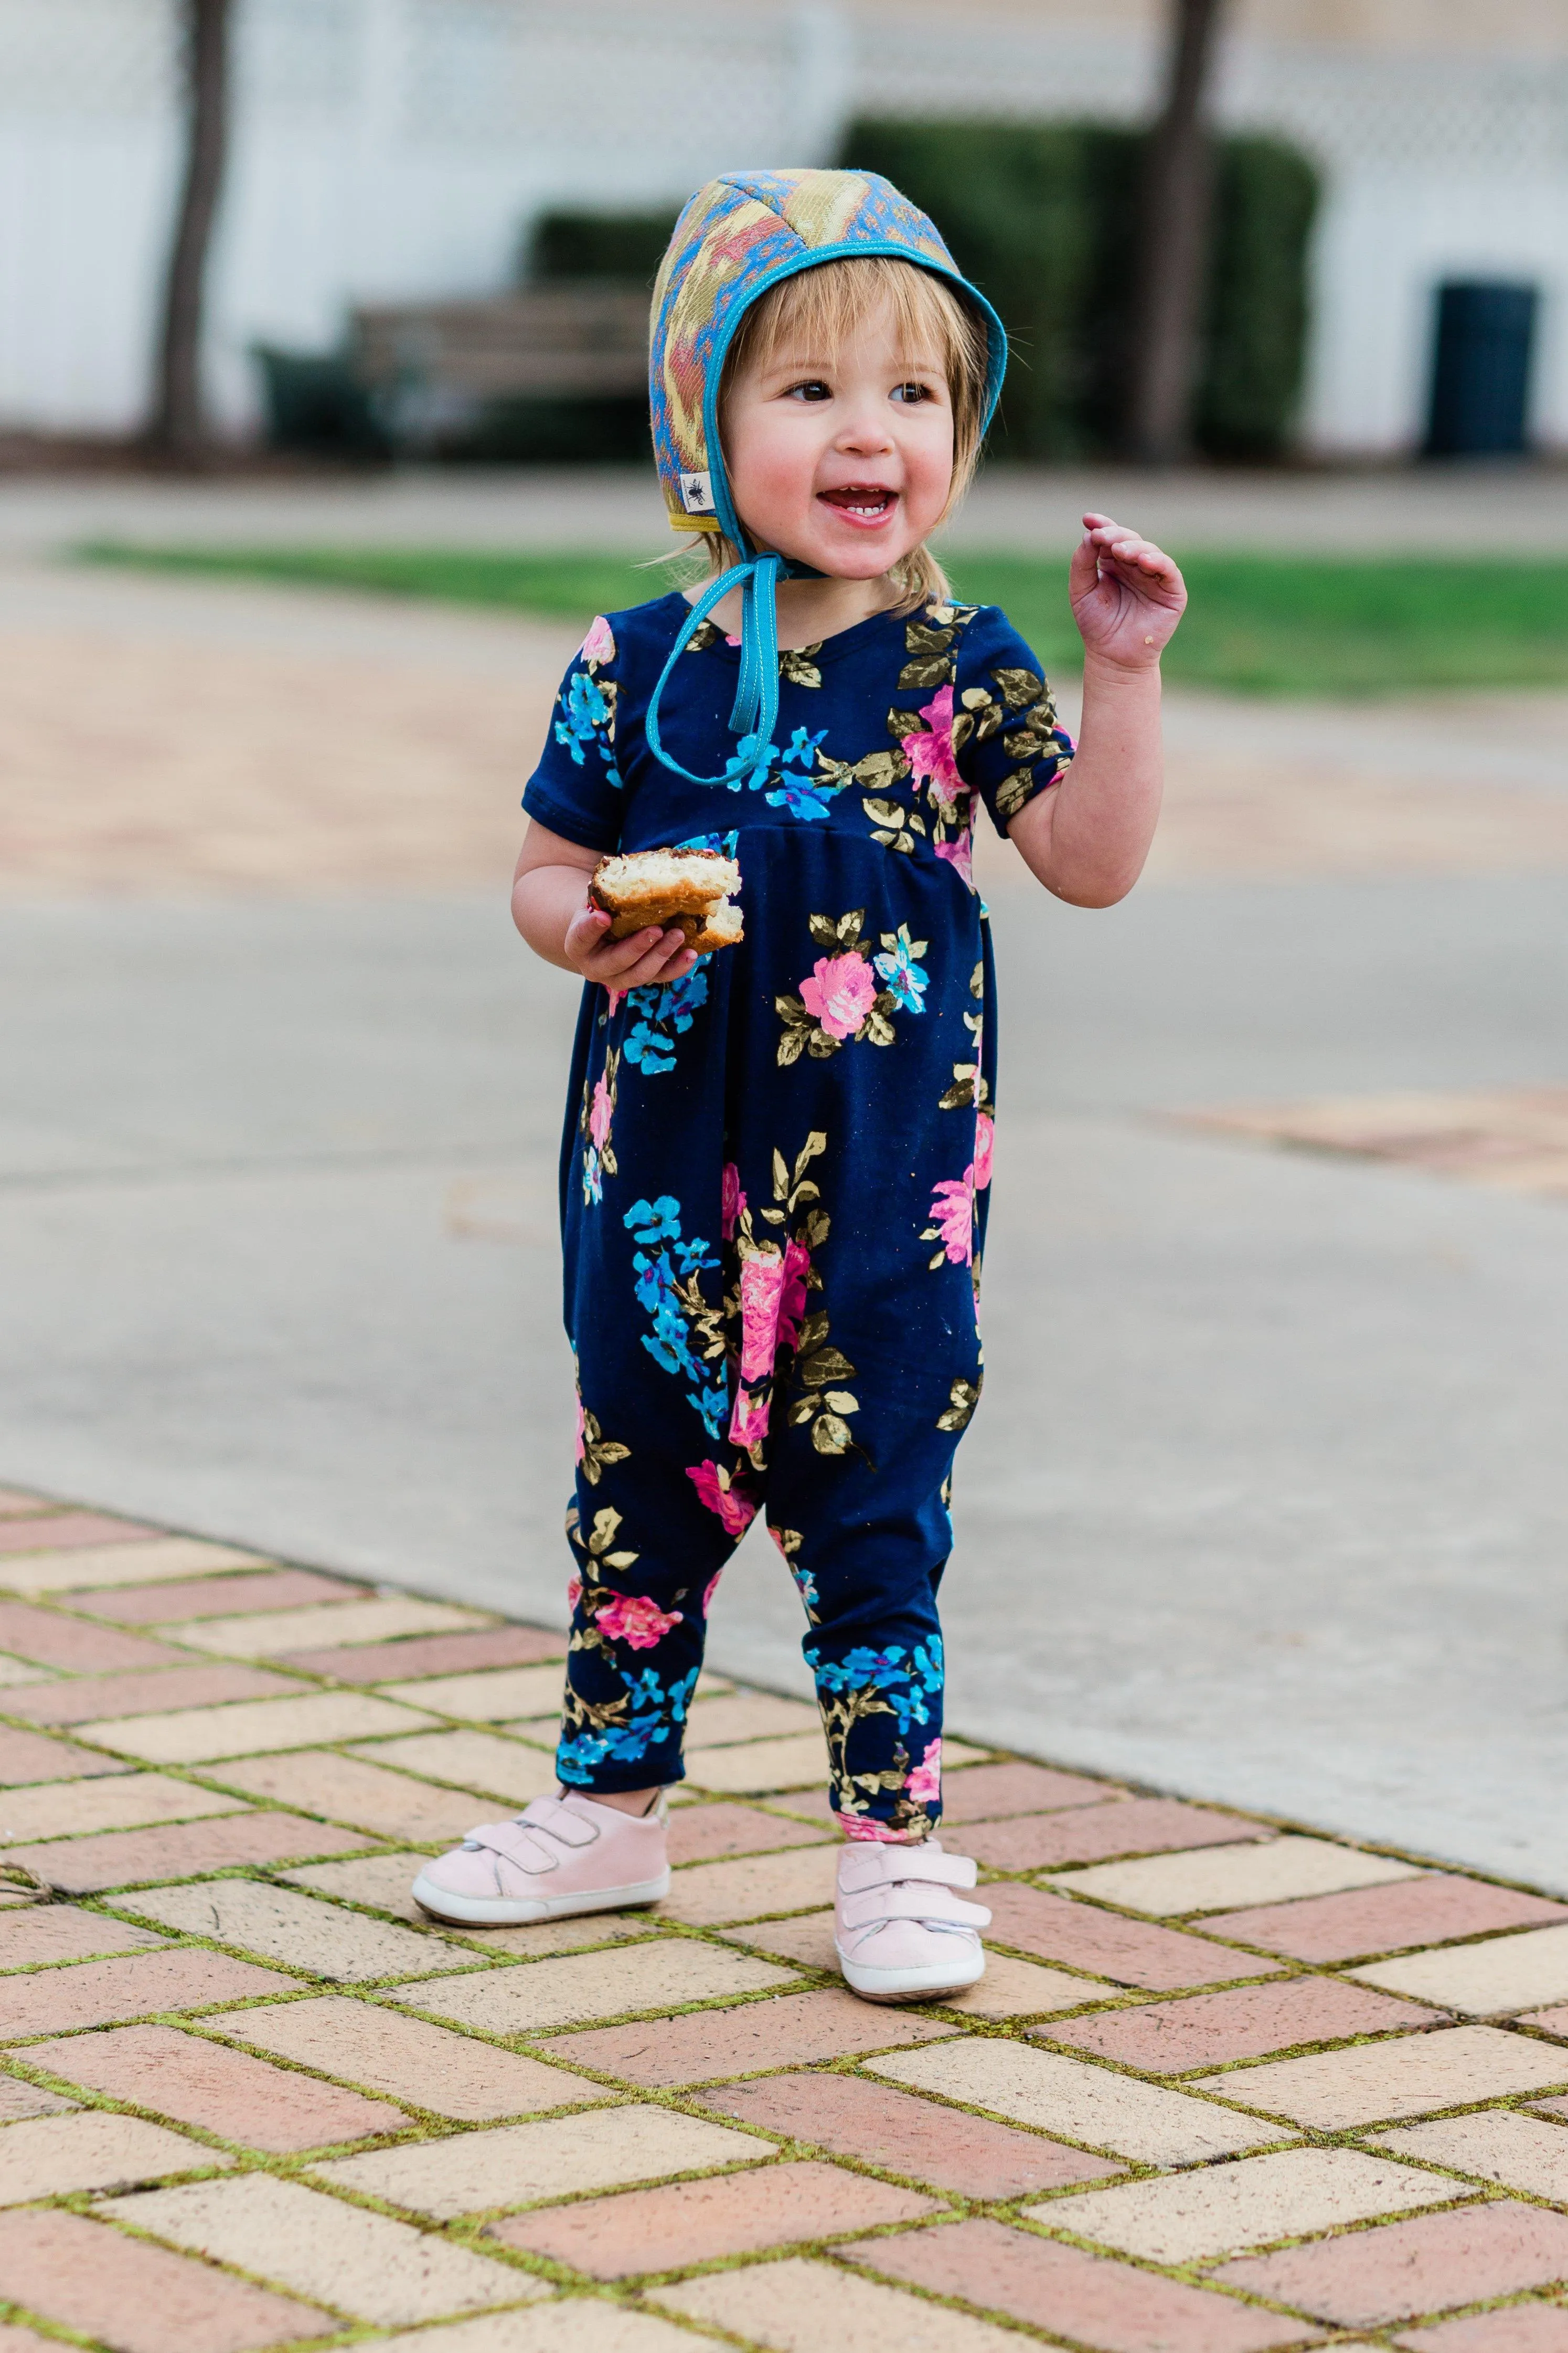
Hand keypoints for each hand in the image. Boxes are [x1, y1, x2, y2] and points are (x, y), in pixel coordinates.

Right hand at [563, 902, 698, 990]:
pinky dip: (677, 967)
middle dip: (637, 947)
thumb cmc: (600, 911)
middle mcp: (596, 968)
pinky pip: (661, 978)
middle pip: (617, 962)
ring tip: (678, 935)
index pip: (581, 938)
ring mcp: (620, 978)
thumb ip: (603, 895)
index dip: (591, 929)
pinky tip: (691, 953)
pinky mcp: (642, 979)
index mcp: (578, 945)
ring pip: (640, 974)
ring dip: (661, 955)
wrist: (603, 933)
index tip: (603, 916)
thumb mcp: (595, 901)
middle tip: (656, 929)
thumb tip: (624, 874)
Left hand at [1069, 512, 1186, 671]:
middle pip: (1129, 539)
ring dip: (1134, 547)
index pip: (1110, 537)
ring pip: (1149, 551)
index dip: (1102, 525)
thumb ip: (1082, 564)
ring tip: (1119, 550)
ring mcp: (1155, 577)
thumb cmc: (1097, 626)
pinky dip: (1158, 562)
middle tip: (1101, 536)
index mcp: (1115, 564)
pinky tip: (1144, 561)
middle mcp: (1136, 566)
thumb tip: (1088, 536)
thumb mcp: (1081, 592)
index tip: (1088, 519)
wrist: (1113, 658)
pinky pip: (1168, 570)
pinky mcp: (1172, 591)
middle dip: (1115, 535)